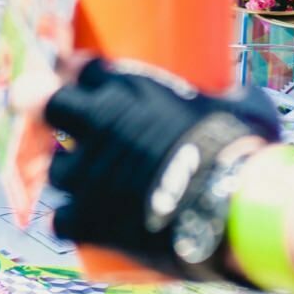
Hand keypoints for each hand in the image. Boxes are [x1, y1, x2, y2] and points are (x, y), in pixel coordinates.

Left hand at [44, 60, 280, 276]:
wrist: (229, 209)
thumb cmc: (239, 150)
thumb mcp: (241, 107)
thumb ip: (232, 96)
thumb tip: (241, 98)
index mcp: (125, 89)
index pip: (79, 68)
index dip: (80, 75)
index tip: (88, 83)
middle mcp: (96, 127)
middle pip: (51, 110)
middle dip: (57, 116)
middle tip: (76, 129)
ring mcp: (87, 175)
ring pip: (56, 169)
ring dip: (69, 174)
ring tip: (89, 183)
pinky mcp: (88, 220)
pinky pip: (61, 220)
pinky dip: (70, 222)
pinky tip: (81, 224)